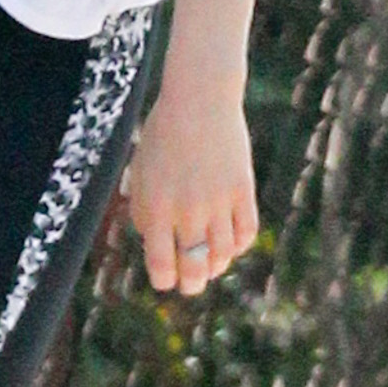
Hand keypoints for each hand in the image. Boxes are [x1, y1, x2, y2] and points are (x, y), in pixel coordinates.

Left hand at [119, 73, 257, 295]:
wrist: (198, 101)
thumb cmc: (162, 137)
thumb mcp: (141, 173)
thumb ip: (145, 211)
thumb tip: (156, 246)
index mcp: (156, 206)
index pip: (161, 263)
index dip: (164, 280)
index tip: (166, 281)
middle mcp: (187, 209)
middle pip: (194, 267)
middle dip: (192, 284)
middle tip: (191, 285)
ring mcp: (218, 201)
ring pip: (223, 254)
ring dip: (216, 266)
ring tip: (210, 265)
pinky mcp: (243, 191)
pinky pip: (246, 233)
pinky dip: (239, 245)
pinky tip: (230, 242)